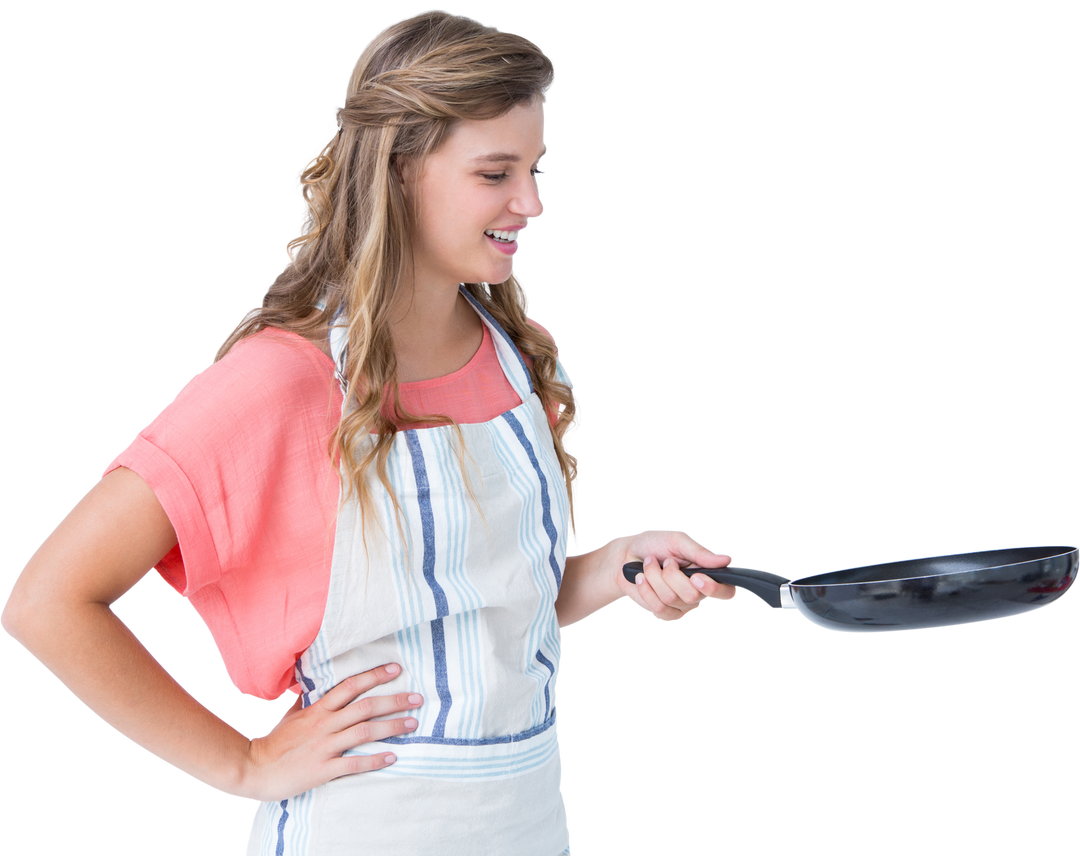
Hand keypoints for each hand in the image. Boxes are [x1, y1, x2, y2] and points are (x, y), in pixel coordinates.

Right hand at [237, 663, 421, 801]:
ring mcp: (324, 747)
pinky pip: (353, 763)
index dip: (373, 676)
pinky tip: (392, 757)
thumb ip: (302, 698)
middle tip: (417, 698)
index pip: (350, 686)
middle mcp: (324, 725)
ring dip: (391, 727)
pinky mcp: (322, 769)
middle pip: (364, 707)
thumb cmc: (274, 742)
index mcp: (317, 709)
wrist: (253, 769)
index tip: (396, 669)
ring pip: (364, 732)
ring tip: (412, 723)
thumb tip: (305, 681)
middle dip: (393, 701)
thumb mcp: (290, 714)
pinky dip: (374, 760)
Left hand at [616, 527, 737, 622]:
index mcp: (707, 573)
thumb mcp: (677, 540)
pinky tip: (641, 579)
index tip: (696, 577)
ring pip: (671, 599)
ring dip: (654, 577)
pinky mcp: (665, 614)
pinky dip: (646, 589)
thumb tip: (727, 559)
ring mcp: (682, 606)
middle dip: (670, 574)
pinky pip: (658, 609)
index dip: (715, 589)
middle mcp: (698, 593)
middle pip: (692, 595)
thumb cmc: (654, 544)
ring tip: (649, 565)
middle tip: (665, 561)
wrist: (625, 555)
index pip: (727, 591)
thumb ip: (700, 551)